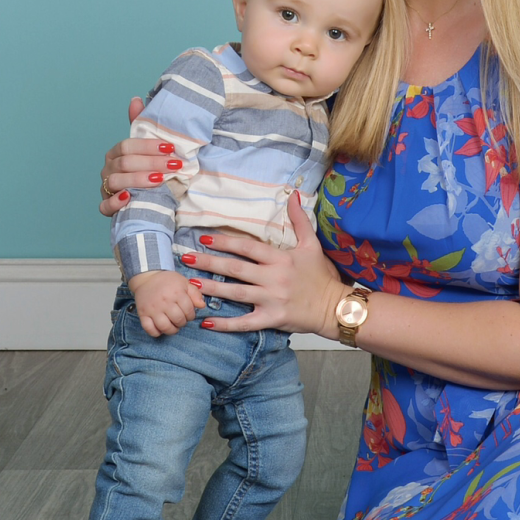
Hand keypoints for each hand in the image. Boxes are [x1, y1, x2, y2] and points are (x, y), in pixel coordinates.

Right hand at [99, 98, 183, 214]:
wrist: (149, 201)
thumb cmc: (148, 172)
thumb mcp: (148, 150)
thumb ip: (141, 127)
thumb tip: (136, 99)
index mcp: (116, 154)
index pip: (127, 146)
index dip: (149, 147)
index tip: (170, 148)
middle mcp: (108, 169)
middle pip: (125, 163)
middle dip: (151, 163)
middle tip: (174, 165)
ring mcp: (106, 188)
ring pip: (116, 182)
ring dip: (138, 180)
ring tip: (160, 180)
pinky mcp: (107, 207)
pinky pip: (105, 206)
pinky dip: (115, 203)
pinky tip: (129, 198)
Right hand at [128, 269, 204, 337]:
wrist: (147, 277)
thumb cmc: (167, 281)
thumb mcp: (184, 282)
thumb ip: (195, 293)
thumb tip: (202, 305)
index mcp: (177, 293)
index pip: (189, 311)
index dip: (191, 315)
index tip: (188, 314)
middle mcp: (164, 302)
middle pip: (178, 320)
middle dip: (182, 322)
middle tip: (180, 319)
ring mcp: (152, 309)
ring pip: (165, 327)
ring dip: (172, 330)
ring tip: (173, 325)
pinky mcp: (142, 314)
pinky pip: (149, 329)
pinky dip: (156, 332)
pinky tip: (160, 328)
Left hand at [187, 192, 343, 335]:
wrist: (334, 307)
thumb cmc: (321, 276)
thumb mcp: (312, 245)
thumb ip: (299, 220)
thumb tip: (293, 194)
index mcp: (281, 259)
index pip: (248, 247)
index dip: (225, 242)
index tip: (205, 238)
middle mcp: (274, 278)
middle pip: (236, 269)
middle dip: (209, 263)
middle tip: (185, 258)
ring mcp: (271, 300)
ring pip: (236, 294)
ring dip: (212, 288)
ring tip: (191, 284)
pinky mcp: (272, 318)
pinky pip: (245, 323)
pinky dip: (226, 324)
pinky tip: (207, 322)